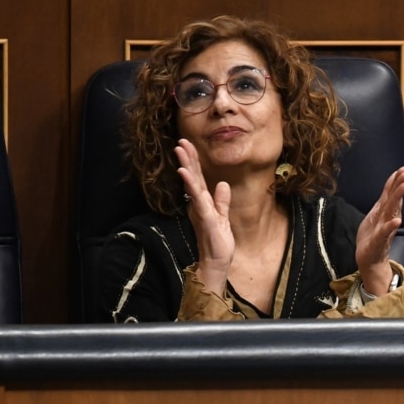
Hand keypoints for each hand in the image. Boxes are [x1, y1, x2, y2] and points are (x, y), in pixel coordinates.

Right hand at [175, 139, 233, 292]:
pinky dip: (191, 185)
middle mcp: (200, 204)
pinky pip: (198, 199)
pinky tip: (185, 173)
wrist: (217, 262)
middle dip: (187, 158)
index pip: (199, 177)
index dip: (194, 161)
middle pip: (193, 177)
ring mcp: (201, 209)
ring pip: (193, 184)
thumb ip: (222, 201)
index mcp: (205, 202)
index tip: (188, 145)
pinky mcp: (205, 217)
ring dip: (187, 166)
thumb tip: (221, 184)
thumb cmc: (218, 242)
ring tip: (180, 150)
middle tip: (180, 141)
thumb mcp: (223, 217)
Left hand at [356, 166, 403, 294]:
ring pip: (391, 211)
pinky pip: (384, 232)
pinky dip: (391, 226)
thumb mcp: (376, 215)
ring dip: (398, 198)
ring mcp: (384, 229)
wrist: (369, 260)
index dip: (396, 181)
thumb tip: (392, 187)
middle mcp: (387, 218)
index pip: (391, 193)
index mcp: (384, 212)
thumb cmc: (372, 237)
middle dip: (400, 186)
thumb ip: (384, 202)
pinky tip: (397, 220)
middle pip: (394, 199)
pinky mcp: (378, 241)